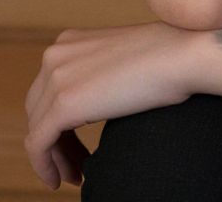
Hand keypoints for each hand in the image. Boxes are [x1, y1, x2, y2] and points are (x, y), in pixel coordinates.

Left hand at [24, 21, 201, 190]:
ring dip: (54, 157)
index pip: (47, 90)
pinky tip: (62, 180)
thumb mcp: (122, 57)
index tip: (76, 146)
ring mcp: (57, 77)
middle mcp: (55, 54)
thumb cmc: (169, 57)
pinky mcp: (63, 104)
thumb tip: (94, 100)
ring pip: (37, 130)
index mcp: (70, 40)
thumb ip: (100, 71)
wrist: (184, 55)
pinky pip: (38, 145)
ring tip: (75, 175)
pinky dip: (45, 167)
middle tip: (78, 164)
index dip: (57, 122)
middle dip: (55, 141)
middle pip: (38, 110)